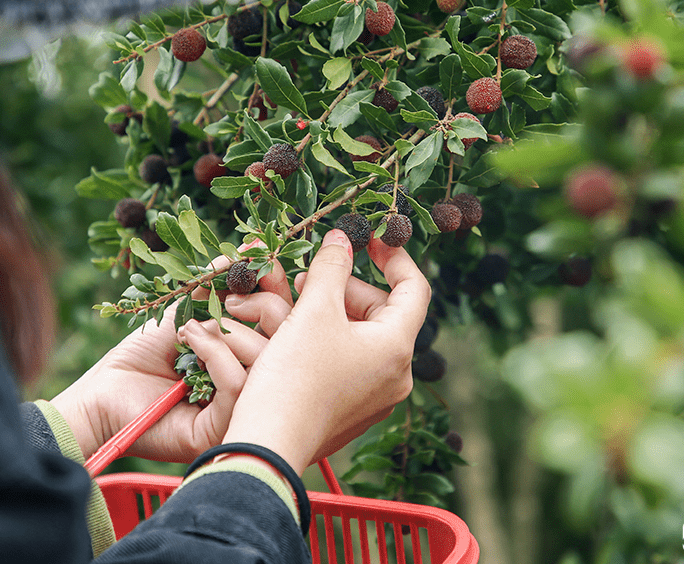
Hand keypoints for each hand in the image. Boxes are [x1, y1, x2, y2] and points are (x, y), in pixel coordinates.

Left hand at [51, 241, 292, 461]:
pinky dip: (215, 353)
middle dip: (265, 305)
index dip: (278, 286)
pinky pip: (238, 384)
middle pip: (291, 341)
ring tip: (192, 326)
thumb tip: (252, 248)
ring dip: (229, 331)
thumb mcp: (190, 309)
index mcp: (254, 355)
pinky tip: (190, 340)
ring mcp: (241, 409)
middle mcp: (255, 384)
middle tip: (231, 299)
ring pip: (267, 362)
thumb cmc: (146, 353)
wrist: (105, 391)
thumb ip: (220, 284)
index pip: (286, 322)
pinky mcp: (221, 429)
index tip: (259, 256)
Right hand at [221, 230, 430, 474]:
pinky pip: (353, 362)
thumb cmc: (295, 375)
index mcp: (397, 347)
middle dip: (350, 287)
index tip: (370, 238)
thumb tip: (342, 238)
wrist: (269, 445)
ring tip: (299, 300)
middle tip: (314, 275)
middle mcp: (397, 375)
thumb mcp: (313, 310)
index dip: (394, 257)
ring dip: (337, 312)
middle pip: (385, 313)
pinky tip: (298, 334)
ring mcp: (377, 398)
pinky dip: (332, 340)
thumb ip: (331, 267)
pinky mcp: (354, 412)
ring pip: (366, 337)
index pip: (415, 289)